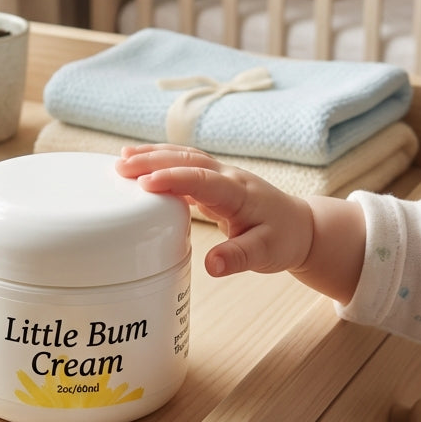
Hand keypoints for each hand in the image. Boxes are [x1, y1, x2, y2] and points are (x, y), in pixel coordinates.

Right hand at [116, 144, 364, 302]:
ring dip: (154, 155)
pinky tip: (139, 163)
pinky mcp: (213, 180)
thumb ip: (238, 258)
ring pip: (184, 157)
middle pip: (188, 160)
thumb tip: (211, 266)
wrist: (299, 226)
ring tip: (122, 158)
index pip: (203, 180)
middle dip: (153, 161)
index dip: (174, 179)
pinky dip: (161, 160)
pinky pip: (184, 164)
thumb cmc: (283, 239)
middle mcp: (228, 177)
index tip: (144, 184)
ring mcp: (221, 175)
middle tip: (120, 167)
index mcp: (240, 193)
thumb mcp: (265, 254)